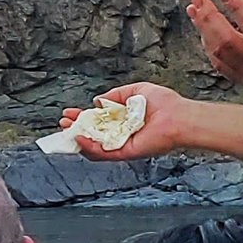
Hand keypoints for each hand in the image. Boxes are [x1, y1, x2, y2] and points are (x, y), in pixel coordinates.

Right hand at [60, 82, 191, 161]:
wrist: (179, 117)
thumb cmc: (164, 103)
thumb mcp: (136, 90)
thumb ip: (115, 95)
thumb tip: (97, 102)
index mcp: (123, 120)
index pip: (98, 121)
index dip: (82, 117)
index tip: (70, 112)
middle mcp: (121, 134)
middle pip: (92, 134)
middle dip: (75, 128)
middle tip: (64, 122)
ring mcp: (122, 144)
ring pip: (94, 146)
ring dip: (78, 139)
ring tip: (67, 130)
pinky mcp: (125, 152)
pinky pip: (103, 153)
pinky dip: (89, 147)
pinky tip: (80, 137)